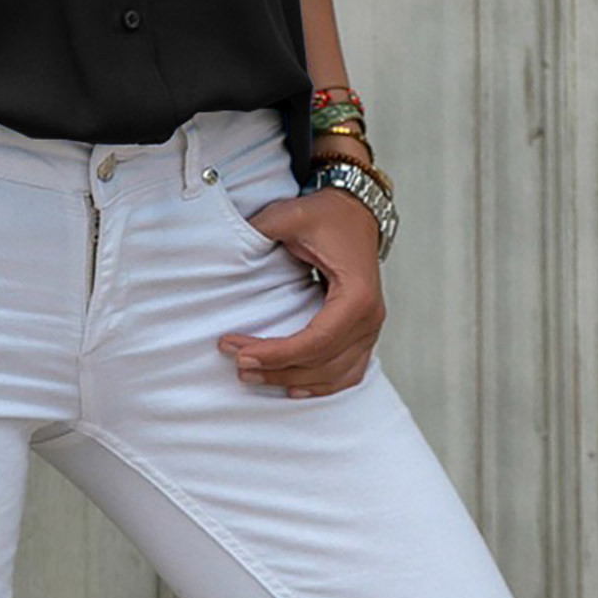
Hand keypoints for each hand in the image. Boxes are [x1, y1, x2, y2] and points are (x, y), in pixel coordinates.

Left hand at [215, 185, 384, 396]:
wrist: (355, 210)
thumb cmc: (325, 214)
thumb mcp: (289, 216)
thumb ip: (259, 229)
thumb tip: (226, 247)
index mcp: (356, 295)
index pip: (315, 341)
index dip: (276, 354)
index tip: (240, 352)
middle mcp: (370, 318)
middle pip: (322, 362)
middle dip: (277, 369)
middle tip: (237, 364)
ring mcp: (372, 328)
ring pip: (334, 374)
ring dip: (293, 380)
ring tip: (254, 376)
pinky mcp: (365, 331)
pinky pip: (349, 371)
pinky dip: (322, 385)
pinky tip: (293, 388)